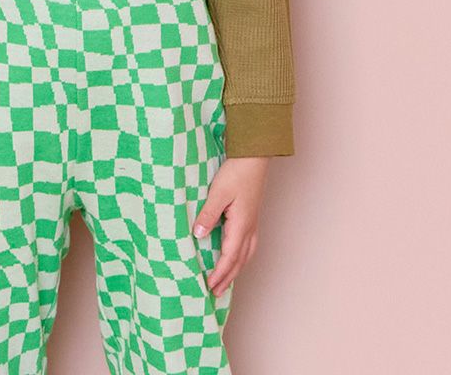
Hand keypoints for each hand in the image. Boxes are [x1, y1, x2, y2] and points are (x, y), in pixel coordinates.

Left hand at [191, 156, 271, 296]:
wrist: (253, 158)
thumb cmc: (236, 173)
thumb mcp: (217, 193)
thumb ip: (208, 215)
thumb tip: (197, 236)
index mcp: (241, 226)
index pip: (229, 257)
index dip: (219, 274)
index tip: (209, 286)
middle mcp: (250, 228)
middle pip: (239, 261)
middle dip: (227, 278)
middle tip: (215, 293)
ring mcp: (253, 223)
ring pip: (246, 255)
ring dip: (235, 270)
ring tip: (226, 281)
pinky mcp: (252, 217)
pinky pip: (248, 245)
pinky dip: (241, 258)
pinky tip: (236, 257)